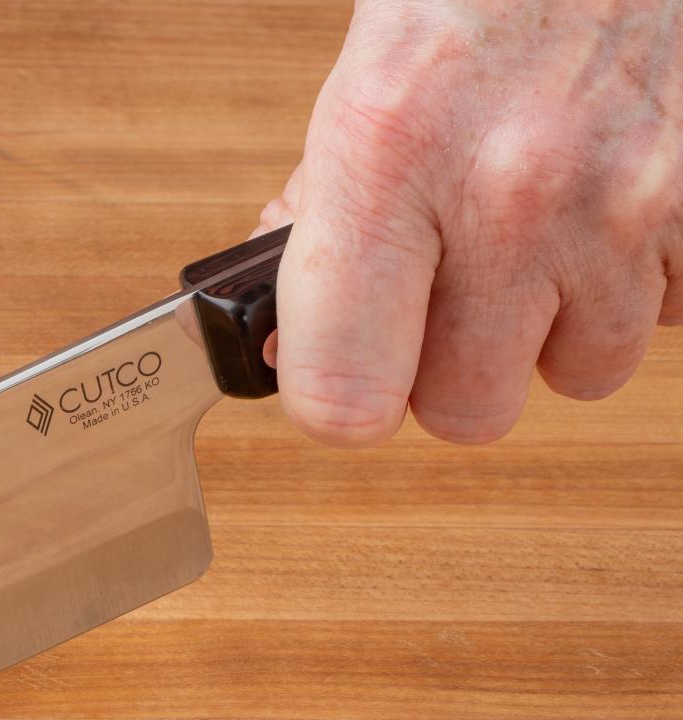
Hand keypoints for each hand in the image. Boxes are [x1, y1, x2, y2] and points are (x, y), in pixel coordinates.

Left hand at [260, 0, 682, 445]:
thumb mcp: (359, 95)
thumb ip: (323, 226)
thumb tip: (289, 343)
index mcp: (389, 158)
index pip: (346, 392)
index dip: (336, 405)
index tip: (341, 385)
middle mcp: (512, 192)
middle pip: (468, 410)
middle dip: (452, 368)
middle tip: (446, 297)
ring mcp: (625, 203)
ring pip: (578, 374)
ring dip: (554, 329)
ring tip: (537, 239)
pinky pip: (666, 317)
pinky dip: (637, 283)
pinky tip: (604, 212)